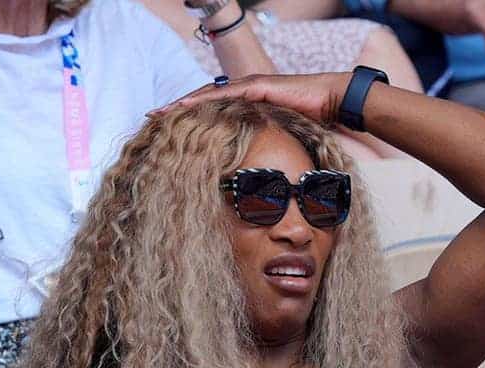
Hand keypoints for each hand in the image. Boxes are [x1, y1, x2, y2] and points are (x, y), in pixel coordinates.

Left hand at [152, 72, 352, 124]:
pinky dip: (203, 100)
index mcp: (246, 101)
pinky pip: (224, 94)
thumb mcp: (279, 133)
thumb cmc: (311, 119)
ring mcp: (249, 85)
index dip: (189, 113)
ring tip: (160, 112)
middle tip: (152, 117)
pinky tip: (185, 106)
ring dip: (182, 103)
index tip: (167, 124)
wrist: (333, 101)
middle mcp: (243, 89)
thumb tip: (255, 165)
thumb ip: (263, 141)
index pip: (211, 106)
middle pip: (202, 97)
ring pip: (207, 94)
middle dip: (176, 107)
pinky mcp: (257, 87)